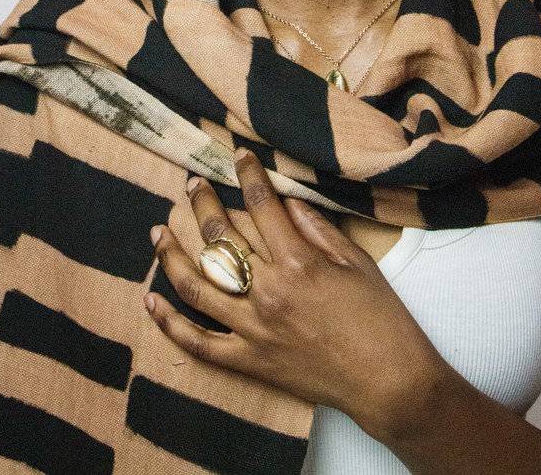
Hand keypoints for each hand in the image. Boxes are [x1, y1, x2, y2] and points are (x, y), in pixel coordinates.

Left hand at [144, 149, 446, 442]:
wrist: (389, 382)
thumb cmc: (381, 319)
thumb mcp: (357, 262)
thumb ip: (318, 229)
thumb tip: (287, 201)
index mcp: (298, 263)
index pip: (262, 204)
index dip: (248, 174)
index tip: (238, 157)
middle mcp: (268, 292)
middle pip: (220, 237)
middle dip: (202, 204)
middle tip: (192, 185)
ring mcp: (253, 330)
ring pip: (196, 285)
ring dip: (171, 255)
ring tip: (158, 232)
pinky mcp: (248, 362)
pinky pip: (197, 343)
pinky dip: (170, 322)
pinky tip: (151, 299)